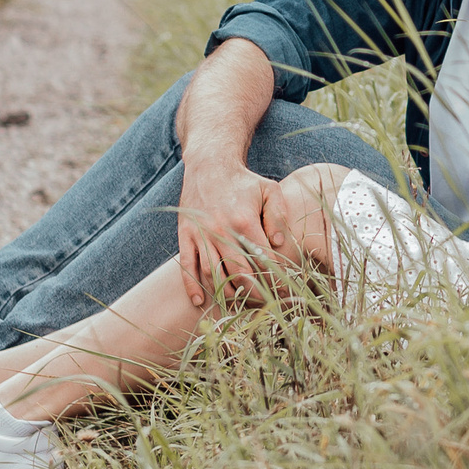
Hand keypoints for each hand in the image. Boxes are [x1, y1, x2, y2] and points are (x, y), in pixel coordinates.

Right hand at [176, 161, 296, 309]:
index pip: (262, 259)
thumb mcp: (269, 190)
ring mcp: (201, 234)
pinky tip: (198, 301)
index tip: (283, 291)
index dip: (275, 278)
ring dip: (226, 293)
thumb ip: (278, 217)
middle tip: (264, 303)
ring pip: (213, 274)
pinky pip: (187, 265)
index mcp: (244, 221)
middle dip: (254, 292)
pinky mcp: (185, 235)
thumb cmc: (243, 181)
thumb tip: (280, 245)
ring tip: (238, 303)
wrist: (209, 165)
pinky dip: (191, 285)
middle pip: (239, 273)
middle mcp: (221, 231)